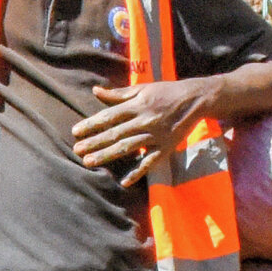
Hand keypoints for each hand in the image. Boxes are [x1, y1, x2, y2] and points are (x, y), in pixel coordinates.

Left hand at [71, 78, 201, 175]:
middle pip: (115, 133)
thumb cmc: (165, 92)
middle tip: (77, 150)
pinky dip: (138, 172)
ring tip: (89, 162)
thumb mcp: (142, 89)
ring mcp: (155, 135)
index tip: (75, 132)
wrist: (195, 99)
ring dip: (107, 155)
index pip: (110, 116)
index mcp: (137, 105)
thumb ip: (118, 93)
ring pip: (128, 147)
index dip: (92, 124)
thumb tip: (95, 91)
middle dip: (94, 142)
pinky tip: (124, 182)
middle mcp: (144, 120)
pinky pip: (150, 162)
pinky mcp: (166, 147)